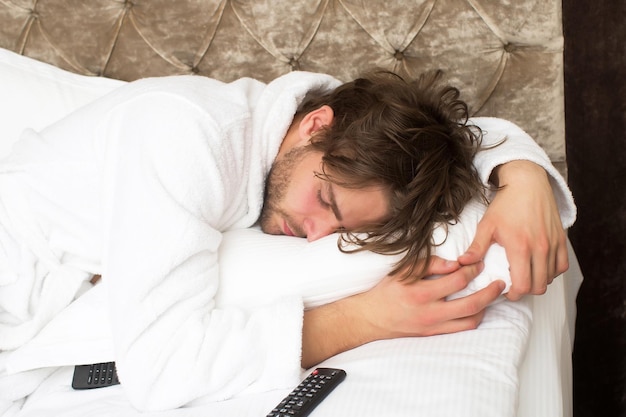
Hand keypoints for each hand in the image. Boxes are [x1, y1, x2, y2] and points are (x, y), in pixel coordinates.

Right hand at [353, 257, 502, 337]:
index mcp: (422, 292)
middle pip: (472, 304)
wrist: (372, 318)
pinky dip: (472, 319)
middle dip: (490, 292)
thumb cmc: (387, 291)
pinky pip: (461, 329)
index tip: (478, 264)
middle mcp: (430, 312)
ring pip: (470, 321)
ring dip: (485, 308)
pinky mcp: (434, 335)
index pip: (457, 280)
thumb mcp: (403, 270)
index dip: (472, 270)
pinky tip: (475, 309)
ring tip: (490, 297)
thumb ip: (429, 264)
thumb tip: (454, 264)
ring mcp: (433, 326)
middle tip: (500, 283)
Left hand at [458, 160, 568, 300]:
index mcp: (520, 247)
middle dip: (525, 290)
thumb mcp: (487, 225)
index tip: (505, 290)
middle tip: (514, 285)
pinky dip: (551, 271)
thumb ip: (476, 247)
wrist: (527, 183)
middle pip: (539, 286)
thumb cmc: (506, 204)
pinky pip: (562, 265)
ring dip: (538, 281)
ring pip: (550, 278)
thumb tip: (463, 263)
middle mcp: (540, 248)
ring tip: (524, 273)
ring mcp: (553, 244)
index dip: (514, 294)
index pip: (523, 285)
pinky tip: (538, 266)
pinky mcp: (562, 239)